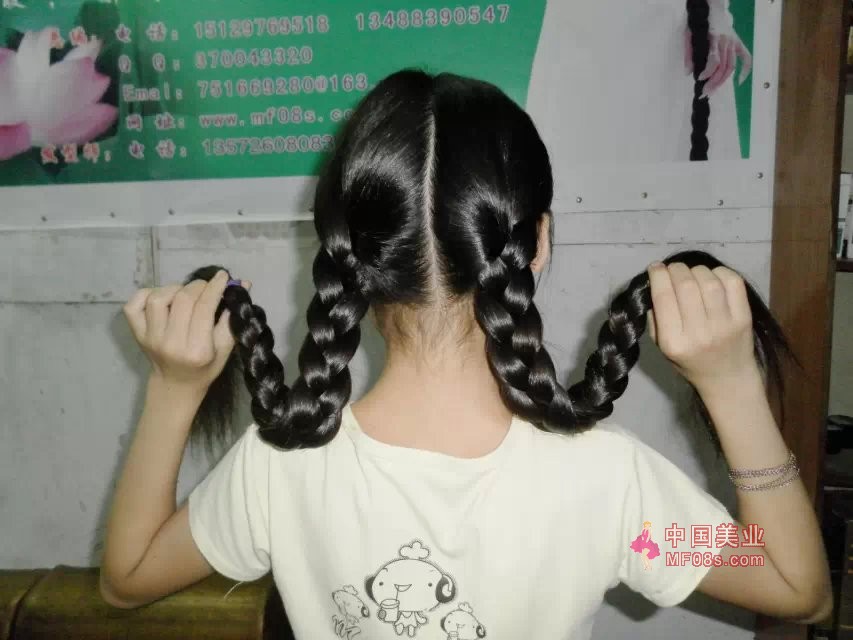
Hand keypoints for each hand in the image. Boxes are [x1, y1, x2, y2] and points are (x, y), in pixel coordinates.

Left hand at [123, 270, 247, 390]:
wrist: (175, 385)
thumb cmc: (205, 368)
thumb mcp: (226, 349)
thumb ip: (232, 318)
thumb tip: (243, 283)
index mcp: (198, 350)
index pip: (205, 307)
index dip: (215, 287)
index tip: (223, 276)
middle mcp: (171, 343)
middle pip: (183, 299)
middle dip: (198, 286)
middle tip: (206, 287)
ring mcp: (150, 338)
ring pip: (158, 298)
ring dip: (174, 289)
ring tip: (184, 295)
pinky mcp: (137, 334)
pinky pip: (134, 305)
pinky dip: (147, 294)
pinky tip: (163, 299)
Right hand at [645, 262, 757, 391]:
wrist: (727, 378)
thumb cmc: (690, 362)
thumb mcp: (662, 348)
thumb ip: (656, 319)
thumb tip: (657, 284)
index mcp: (674, 342)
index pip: (664, 298)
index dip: (658, 276)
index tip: (655, 267)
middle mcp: (699, 333)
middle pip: (686, 285)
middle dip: (676, 269)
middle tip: (674, 269)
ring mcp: (725, 325)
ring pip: (709, 281)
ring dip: (697, 270)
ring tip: (693, 274)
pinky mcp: (744, 318)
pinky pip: (733, 282)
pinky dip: (720, 272)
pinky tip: (713, 278)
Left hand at [684, 20, 751, 97]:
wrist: (713, 8)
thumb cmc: (699, 22)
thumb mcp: (689, 34)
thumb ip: (689, 53)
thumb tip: (688, 73)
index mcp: (713, 38)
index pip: (714, 60)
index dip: (707, 72)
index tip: (699, 80)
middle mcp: (726, 41)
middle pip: (723, 67)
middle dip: (713, 83)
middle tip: (704, 93)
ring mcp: (734, 42)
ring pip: (731, 66)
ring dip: (722, 81)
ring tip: (712, 91)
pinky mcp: (738, 43)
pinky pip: (746, 58)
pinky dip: (745, 70)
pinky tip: (739, 81)